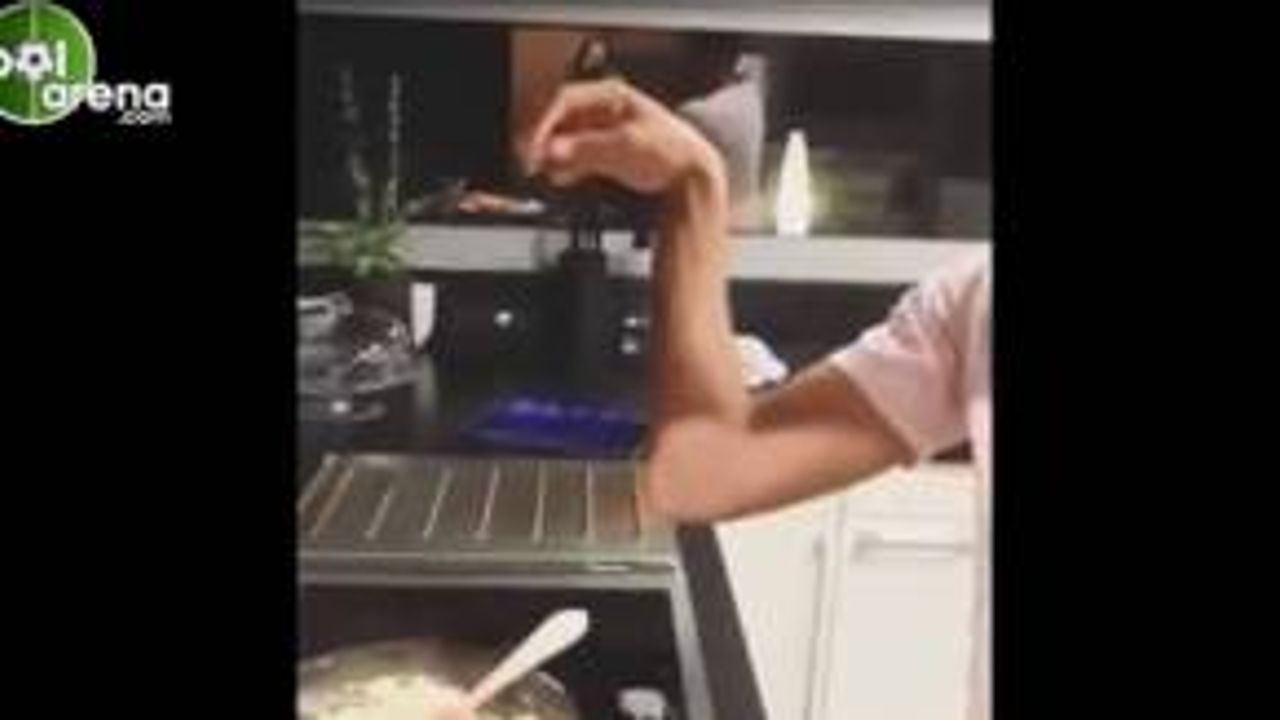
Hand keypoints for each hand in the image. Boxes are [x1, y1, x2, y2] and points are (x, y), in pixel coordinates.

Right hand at [520, 78, 725, 196]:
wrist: (691, 178)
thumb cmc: (671, 153)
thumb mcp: (625, 147)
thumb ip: (586, 148)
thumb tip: (553, 149)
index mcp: (611, 95)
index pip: (564, 99)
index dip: (543, 121)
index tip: (532, 144)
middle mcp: (604, 110)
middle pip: (560, 119)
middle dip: (542, 139)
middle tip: (529, 159)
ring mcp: (603, 132)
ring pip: (564, 139)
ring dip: (550, 155)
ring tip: (540, 170)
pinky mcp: (604, 153)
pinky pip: (574, 157)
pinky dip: (564, 166)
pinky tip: (558, 177)